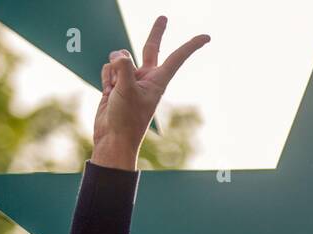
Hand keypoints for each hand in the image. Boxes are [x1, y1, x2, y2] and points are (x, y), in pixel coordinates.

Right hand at [91, 16, 209, 168]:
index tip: (206, 37)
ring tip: (115, 90)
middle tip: (164, 17)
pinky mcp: (117, 84)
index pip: (177, 57)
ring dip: (113, 70)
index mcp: (158, 81)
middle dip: (156, 33)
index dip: (191, 45)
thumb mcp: (125, 91)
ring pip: (119, 59)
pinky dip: (105, 77)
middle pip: (151, 49)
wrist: (113, 138)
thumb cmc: (126, 120)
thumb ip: (123, 68)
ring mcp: (131, 80)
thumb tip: (118, 55)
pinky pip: (108, 69)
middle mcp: (147, 78)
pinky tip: (108, 93)